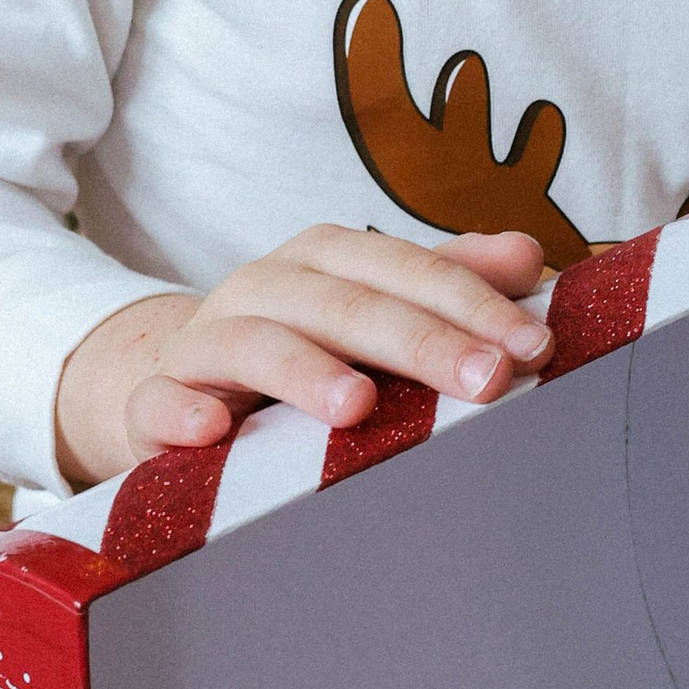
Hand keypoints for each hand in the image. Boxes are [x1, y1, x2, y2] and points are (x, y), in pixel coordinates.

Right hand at [54, 226, 550, 487]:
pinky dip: (180, 412)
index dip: (471, 302)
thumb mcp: (375, 306)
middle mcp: (265, 287)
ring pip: (253, 343)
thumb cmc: (305, 347)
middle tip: (487, 380)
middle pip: (343, 303)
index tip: (533, 346)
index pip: (404, 269)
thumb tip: (529, 256)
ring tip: (358, 406)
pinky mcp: (154, 401)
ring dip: (304, 370)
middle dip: (419, 340)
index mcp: (326, 259)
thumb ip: (448, 281)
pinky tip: (212, 432)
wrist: (181, 384)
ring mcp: (204, 342)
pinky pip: (159, 401)